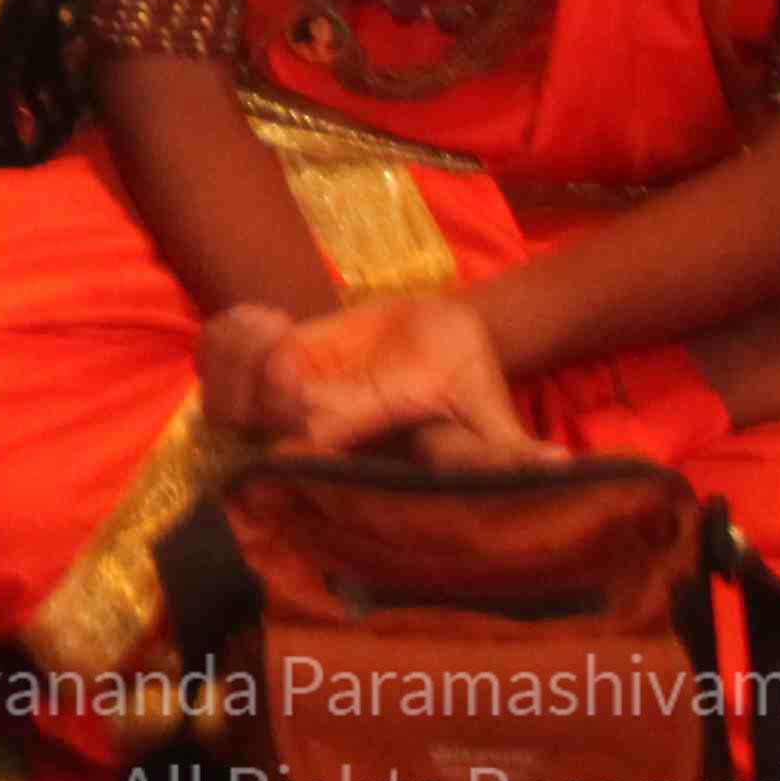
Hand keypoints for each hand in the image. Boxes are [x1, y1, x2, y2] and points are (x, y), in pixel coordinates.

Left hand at [202, 293, 548, 463]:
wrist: (441, 343)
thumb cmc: (466, 382)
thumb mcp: (488, 410)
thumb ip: (509, 450)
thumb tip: (563, 467)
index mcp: (350, 445)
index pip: (295, 447)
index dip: (281, 414)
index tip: (293, 370)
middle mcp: (305, 429)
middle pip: (237, 420)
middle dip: (243, 377)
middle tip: (278, 333)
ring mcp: (280, 399)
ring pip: (217, 389)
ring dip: (232, 349)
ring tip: (273, 318)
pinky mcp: (267, 366)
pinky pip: (217, 356)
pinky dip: (225, 332)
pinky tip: (262, 313)